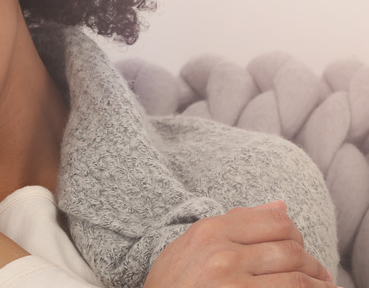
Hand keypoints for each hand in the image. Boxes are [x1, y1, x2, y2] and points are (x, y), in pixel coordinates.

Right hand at [144, 201, 337, 287]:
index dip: (295, 235)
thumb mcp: (191, 248)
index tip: (298, 249)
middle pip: (290, 248)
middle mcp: (221, 254)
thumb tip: (281, 206)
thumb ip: (233, 225)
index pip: (275, 221)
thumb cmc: (171, 285)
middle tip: (315, 274)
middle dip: (310, 263)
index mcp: (209, 232)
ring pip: (297, 278)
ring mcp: (232, 283)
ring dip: (315, 285)